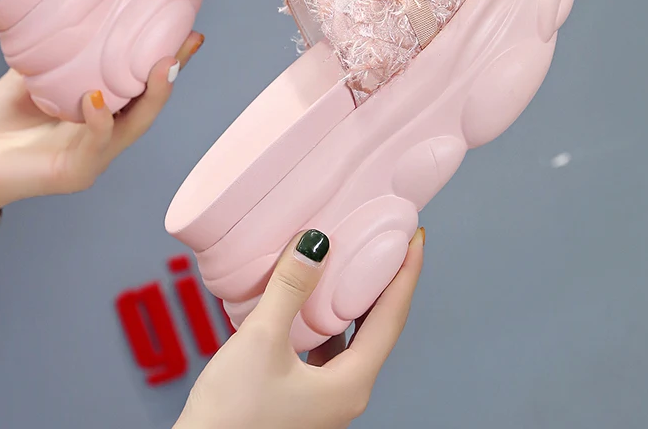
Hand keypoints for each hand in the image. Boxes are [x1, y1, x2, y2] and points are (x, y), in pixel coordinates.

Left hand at [0, 32, 203, 217]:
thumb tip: (79, 16)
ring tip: (162, 66)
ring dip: (152, 95)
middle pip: (150, 104)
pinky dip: (97, 121)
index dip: (168, 60)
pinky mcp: (75, 172)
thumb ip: (59, 57)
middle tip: (188, 43)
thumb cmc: (2, 123)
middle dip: (171, 73)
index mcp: (102, 112)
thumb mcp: (34, 78)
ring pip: (134, 126)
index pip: (141, 85)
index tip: (189, 32)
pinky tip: (95, 100)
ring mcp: (95, 156)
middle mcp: (107, 134)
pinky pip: (93, 145)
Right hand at [176, 227, 424, 428]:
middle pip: (376, 326)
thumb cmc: (232, 417)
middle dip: (382, 282)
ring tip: (349, 263)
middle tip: (384, 242)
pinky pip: (324, 348)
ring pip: (349, 338)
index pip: (391, 317)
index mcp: (351, 384)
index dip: (405, 274)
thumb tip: (316, 243)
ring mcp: (323, 399)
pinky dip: (324, 318)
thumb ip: (289, 289)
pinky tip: (307, 302)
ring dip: (352, 300)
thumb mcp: (261, 342)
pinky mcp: (300, 399)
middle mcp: (345, 394)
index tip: (414, 237)